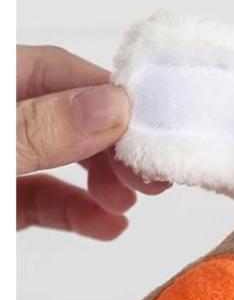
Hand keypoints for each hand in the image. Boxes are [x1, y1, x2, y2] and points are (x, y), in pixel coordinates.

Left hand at [16, 45, 169, 239]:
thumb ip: (41, 128)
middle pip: (73, 117)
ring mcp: (8, 161)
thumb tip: (114, 107)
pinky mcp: (6, 201)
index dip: (112, 98)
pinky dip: (80, 213)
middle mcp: (7, 118)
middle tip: (151, 174)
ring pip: (64, 160)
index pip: (61, 73)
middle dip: (116, 147)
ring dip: (106, 181)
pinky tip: (109, 226)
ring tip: (129, 201)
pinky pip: (47, 201)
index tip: (153, 130)